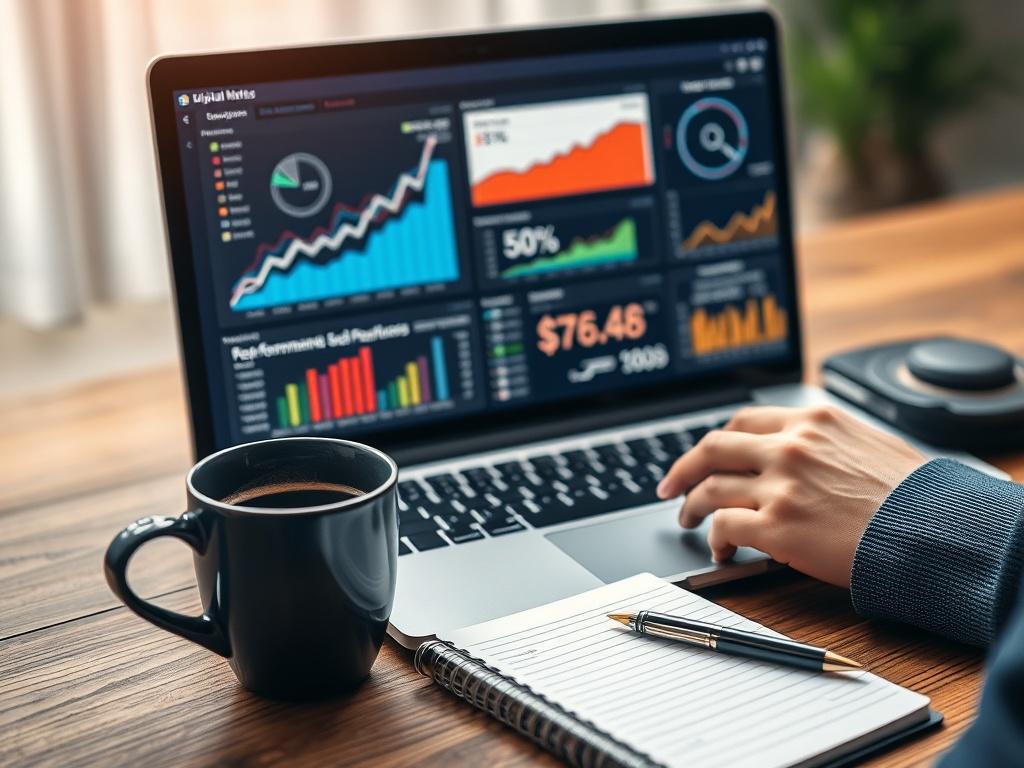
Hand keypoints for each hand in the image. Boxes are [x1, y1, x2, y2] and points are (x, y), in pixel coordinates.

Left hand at [656, 405, 925, 587]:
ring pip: (709, 489)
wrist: (933, 529)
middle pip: (712, 448)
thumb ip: (824, 442)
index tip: (700, 456)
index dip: (713, 442)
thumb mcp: (867, 443)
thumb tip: (796, 451)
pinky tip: (719, 550)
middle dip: (683, 469)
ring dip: (691, 506)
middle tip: (669, 487)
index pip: (742, 422)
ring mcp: (780, 485)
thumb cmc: (911, 495)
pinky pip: (723, 528)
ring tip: (688, 521)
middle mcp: (789, 446)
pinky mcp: (777, 526)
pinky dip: (713, 540)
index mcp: (810, 421)